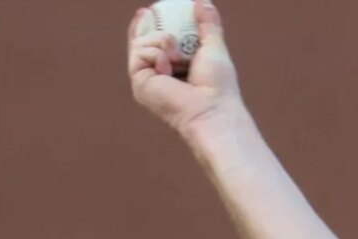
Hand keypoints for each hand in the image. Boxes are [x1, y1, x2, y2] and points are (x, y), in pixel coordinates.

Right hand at [126, 0, 243, 136]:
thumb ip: (208, 25)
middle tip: (147, 12)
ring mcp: (147, 80)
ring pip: (141, 42)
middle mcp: (158, 75)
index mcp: (175, 68)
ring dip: (162, 40)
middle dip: (146, 27)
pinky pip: (140, 52)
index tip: (147, 10)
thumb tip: (202, 1)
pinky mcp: (139, 83)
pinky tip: (169, 66)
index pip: (155, 43)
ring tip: (178, 57)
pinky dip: (157, 53)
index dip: (150, 26)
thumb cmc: (218, 86)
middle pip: (142, 41)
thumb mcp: (213, 47)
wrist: (211, 108)